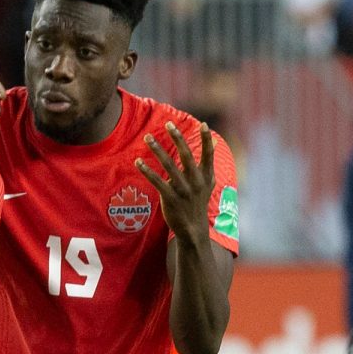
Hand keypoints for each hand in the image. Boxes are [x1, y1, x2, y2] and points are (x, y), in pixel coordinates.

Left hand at [134, 121, 214, 243]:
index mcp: (206, 176)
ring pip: (169, 165)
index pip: (209, 154)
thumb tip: (214, 142)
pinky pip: (157, 181)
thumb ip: (207, 165)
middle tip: (168, 124)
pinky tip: (138, 162)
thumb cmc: (197, 202)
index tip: (203, 124)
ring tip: (147, 137)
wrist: (193, 229)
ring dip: (157, 150)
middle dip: (177, 138)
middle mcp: (196, 182)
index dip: (207, 139)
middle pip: (186, 156)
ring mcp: (184, 190)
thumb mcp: (207, 184)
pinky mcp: (171, 198)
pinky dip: (147, 170)